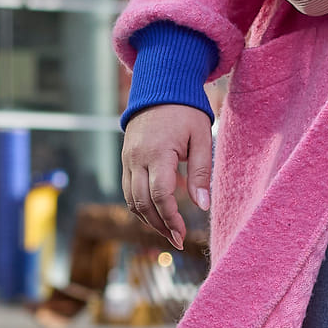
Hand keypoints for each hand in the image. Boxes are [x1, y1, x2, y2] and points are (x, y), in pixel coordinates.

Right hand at [122, 104, 212, 250]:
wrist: (160, 87)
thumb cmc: (186, 111)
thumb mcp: (201, 137)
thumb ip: (201, 172)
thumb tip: (202, 206)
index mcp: (157, 152)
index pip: (161, 195)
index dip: (171, 219)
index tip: (182, 236)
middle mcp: (137, 158)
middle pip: (142, 203)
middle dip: (160, 226)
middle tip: (178, 241)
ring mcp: (127, 159)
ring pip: (131, 200)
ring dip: (149, 219)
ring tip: (168, 231)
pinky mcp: (126, 160)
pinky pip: (128, 190)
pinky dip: (141, 206)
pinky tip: (158, 213)